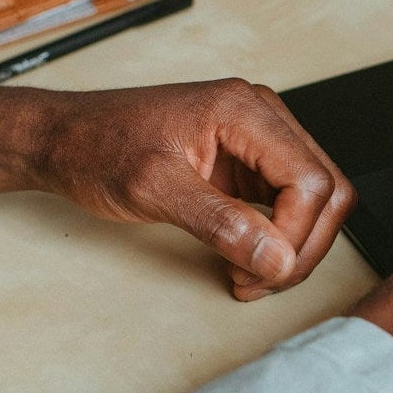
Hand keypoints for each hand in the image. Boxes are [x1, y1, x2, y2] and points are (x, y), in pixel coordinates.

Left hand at [0, 79, 355, 299]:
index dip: (294, 235)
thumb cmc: (98, 147)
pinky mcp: (248, 163)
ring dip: (292, 247)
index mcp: (244, 110)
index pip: (310, 180)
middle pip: (327, 189)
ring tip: (248, 276)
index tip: (257, 270)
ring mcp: (257, 140)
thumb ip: (219, 223)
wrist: (65, 140)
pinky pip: (288, 203)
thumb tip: (274, 257)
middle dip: (301, 247)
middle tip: (258, 282)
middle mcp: (260, 118)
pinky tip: (244, 260)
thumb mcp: (153, 189)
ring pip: (315, 199)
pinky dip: (276, 239)